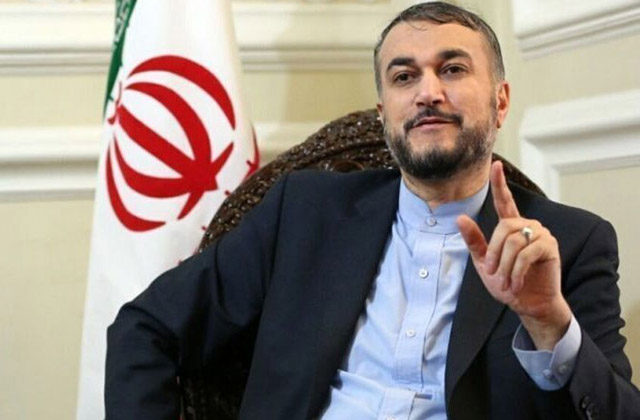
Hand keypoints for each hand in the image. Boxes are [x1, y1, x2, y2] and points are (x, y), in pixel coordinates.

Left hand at [457, 161, 571, 349]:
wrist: (528, 304)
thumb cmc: (507, 283)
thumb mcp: (484, 263)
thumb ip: (474, 241)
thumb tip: (460, 218)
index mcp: (510, 227)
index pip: (504, 201)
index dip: (499, 183)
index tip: (495, 165)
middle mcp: (527, 225)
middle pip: (503, 228)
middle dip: (494, 253)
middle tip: (492, 273)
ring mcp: (540, 234)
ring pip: (514, 241)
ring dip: (505, 265)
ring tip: (506, 281)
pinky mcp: (550, 247)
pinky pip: (527, 253)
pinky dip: (517, 270)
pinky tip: (517, 282)